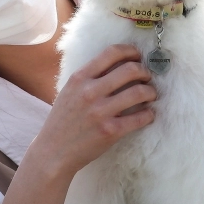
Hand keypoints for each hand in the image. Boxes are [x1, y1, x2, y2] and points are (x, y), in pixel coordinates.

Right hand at [32, 44, 156, 178]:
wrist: (53, 151)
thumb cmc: (63, 121)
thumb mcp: (69, 92)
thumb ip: (89, 78)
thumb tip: (118, 65)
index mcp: (79, 78)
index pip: (111, 53)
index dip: (130, 51)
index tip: (137, 56)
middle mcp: (89, 92)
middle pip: (130, 69)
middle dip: (145, 72)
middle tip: (147, 78)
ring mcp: (100, 112)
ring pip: (139, 92)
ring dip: (151, 92)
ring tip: (150, 95)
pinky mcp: (110, 131)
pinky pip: (141, 117)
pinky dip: (149, 114)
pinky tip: (148, 115)